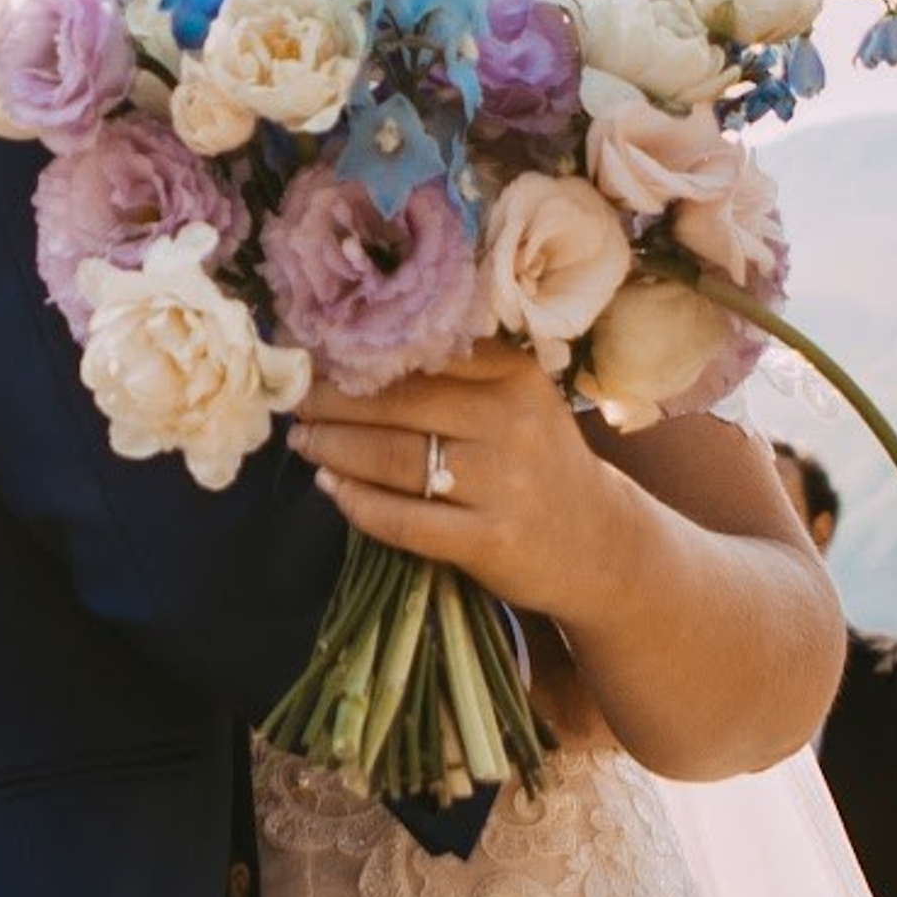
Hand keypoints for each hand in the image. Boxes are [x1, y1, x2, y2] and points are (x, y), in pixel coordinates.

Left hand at [292, 340, 617, 619]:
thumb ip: (458, 375)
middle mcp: (511, 422)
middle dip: (332, 402)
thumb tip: (353, 353)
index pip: (420, 354)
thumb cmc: (541, 462)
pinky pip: (403, 519)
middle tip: (297, 401)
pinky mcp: (489, 540)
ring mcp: (500, 485)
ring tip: (304, 441)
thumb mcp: (519, 401)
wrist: (600, 544)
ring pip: (392, 459)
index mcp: (515, 375)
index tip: (315, 352)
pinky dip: (357, 503)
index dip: (358, 353)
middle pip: (396, 404)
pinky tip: (331, 489)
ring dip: (333, 449)